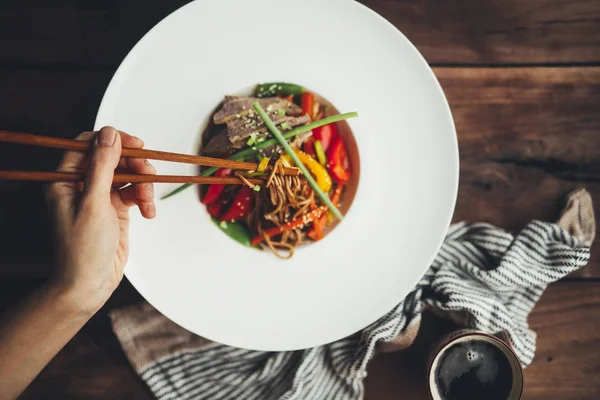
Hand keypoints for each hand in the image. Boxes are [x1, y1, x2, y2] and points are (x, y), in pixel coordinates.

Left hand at [46, 127, 155, 313]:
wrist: (88, 285)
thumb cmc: (82, 249)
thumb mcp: (94, 203)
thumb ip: (102, 166)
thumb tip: (109, 134)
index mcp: (64, 179)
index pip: (88, 145)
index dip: (113, 141)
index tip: (137, 145)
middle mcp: (81, 184)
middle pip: (113, 158)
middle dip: (134, 166)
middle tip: (149, 176)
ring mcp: (99, 197)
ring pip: (127, 175)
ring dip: (143, 184)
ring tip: (148, 202)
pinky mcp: (116, 209)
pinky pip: (134, 193)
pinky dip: (145, 200)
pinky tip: (149, 213)